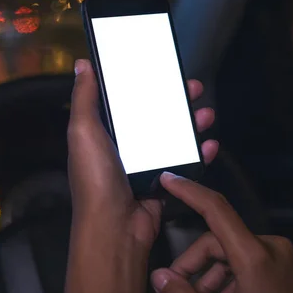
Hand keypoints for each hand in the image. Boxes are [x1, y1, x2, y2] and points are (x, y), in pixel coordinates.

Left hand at [63, 59, 218, 292]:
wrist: (115, 227)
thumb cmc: (95, 178)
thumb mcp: (83, 132)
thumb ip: (84, 97)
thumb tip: (82, 65)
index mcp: (104, 132)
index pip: (127, 101)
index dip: (144, 84)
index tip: (161, 69)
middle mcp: (125, 146)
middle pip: (155, 115)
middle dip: (176, 100)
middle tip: (193, 88)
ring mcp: (146, 164)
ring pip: (174, 136)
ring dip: (192, 123)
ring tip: (206, 113)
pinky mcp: (164, 181)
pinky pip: (186, 162)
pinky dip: (200, 152)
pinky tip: (210, 144)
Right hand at [151, 173, 292, 292]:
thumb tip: (161, 277)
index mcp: (258, 257)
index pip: (216, 209)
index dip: (189, 191)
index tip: (171, 180)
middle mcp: (278, 252)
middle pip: (222, 243)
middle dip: (197, 267)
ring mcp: (292, 264)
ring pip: (240, 258)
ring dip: (217, 281)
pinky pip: (259, 269)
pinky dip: (239, 284)